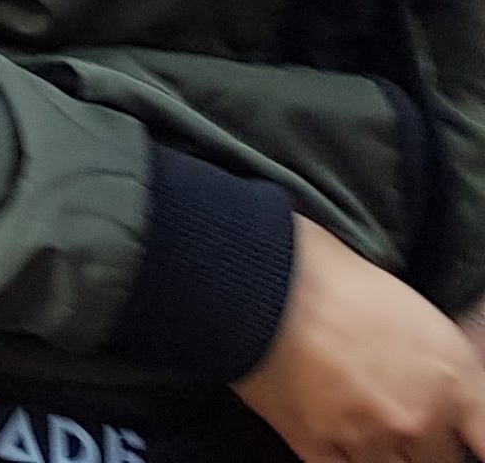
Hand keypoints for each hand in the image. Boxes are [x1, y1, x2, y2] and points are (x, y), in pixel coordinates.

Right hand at [236, 218, 484, 460]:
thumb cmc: (328, 272)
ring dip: (380, 448)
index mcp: (454, 377)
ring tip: (358, 415)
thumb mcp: (414, 310)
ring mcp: (368, 439)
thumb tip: (446, 392)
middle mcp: (421, 419)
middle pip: (439, 460)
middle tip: (393, 407)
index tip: (457, 434)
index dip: (472, 441)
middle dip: (422, 440)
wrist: (254, 274)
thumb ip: (441, 366)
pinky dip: (343, 458)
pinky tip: (334, 435)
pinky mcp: (315, 446)